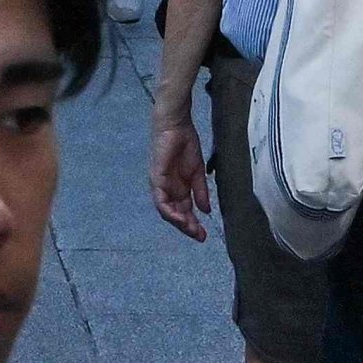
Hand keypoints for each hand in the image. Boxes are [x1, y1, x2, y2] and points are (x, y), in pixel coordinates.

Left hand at [149, 114, 211, 241]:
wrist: (177, 125)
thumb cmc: (185, 144)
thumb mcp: (197, 171)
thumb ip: (200, 191)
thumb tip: (206, 211)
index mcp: (177, 188)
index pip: (183, 211)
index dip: (192, 224)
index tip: (204, 235)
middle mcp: (167, 189)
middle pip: (175, 214)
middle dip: (187, 227)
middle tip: (200, 237)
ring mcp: (160, 185)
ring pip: (166, 211)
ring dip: (179, 222)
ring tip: (191, 230)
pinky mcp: (156, 178)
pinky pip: (160, 200)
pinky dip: (169, 211)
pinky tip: (180, 218)